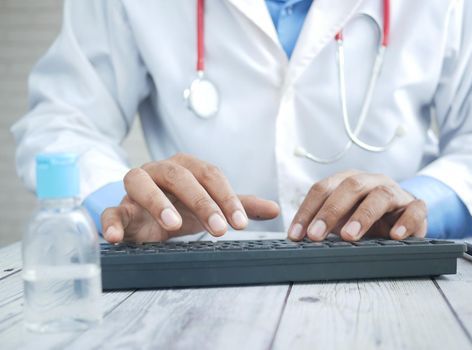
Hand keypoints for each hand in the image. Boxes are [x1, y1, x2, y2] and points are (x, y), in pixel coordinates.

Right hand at [101, 153, 279, 242]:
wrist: (145, 217)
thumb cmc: (180, 206)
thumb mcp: (210, 205)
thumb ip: (239, 205)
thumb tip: (274, 209)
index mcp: (186, 167)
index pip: (210, 175)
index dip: (226, 197)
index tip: (241, 223)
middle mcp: (159, 171)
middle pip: (179, 175)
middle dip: (201, 201)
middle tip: (219, 229)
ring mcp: (135, 188)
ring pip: (140, 182)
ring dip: (157, 201)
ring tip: (173, 225)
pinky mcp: (117, 207)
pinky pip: (109, 210)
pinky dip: (110, 221)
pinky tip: (116, 237)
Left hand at [287, 171, 426, 240]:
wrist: (402, 218)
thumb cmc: (366, 219)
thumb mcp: (341, 220)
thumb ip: (323, 226)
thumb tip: (298, 241)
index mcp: (347, 180)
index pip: (323, 189)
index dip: (307, 210)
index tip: (296, 234)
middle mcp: (371, 181)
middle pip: (350, 187)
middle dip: (330, 211)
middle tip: (316, 235)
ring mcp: (395, 192)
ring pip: (380, 196)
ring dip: (363, 215)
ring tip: (350, 236)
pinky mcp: (415, 207)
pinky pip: (414, 210)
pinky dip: (406, 222)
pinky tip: (395, 236)